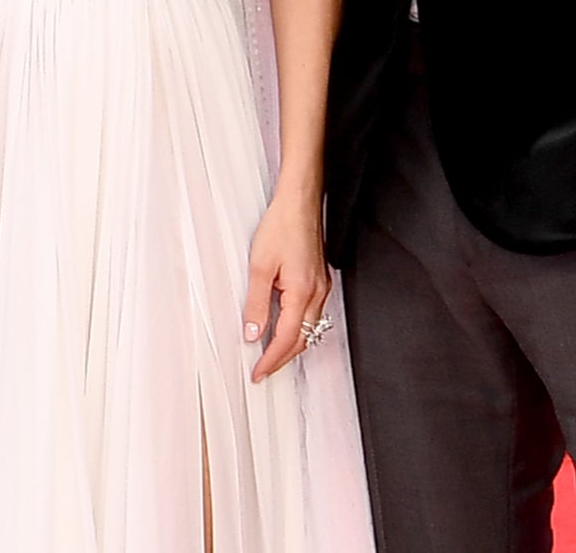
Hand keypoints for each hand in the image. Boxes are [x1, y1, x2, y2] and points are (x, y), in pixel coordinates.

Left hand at [243, 193, 330, 383]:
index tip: (259, 372)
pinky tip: (286, 328)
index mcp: (303, 293)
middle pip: (303, 339)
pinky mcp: (320, 281)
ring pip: (310, 329)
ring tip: (271, 355)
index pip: (288, 339)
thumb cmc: (281, 227)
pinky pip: (313, 315)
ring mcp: (322, 288)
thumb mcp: (259, 266)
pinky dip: (299, 328)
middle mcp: (318, 294)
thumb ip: (257, 303)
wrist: (300, 204)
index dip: (272, 359)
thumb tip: (253, 333)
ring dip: (292, 345)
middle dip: (282, 358)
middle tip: (263, 370)